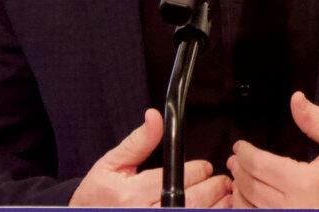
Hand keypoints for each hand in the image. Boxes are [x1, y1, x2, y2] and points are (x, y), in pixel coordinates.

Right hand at [70, 108, 231, 206]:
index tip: (205, 167)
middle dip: (212, 188)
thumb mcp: (112, 163)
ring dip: (214, 206)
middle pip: (191, 202)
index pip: (177, 178)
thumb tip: (155, 117)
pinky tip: (209, 208)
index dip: (198, 170)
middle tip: (221, 180)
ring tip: (221, 197)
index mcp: (132, 194)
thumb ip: (138, 141)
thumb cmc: (97, 195)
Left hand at [227, 92, 318, 207]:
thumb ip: (318, 123)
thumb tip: (297, 99)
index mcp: (303, 183)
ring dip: (240, 192)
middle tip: (235, 160)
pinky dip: (249, 209)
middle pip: (250, 186)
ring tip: (238, 179)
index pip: (259, 165)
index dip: (245, 154)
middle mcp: (291, 207)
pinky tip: (250, 201)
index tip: (240, 147)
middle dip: (240, 170)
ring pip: (250, 207)